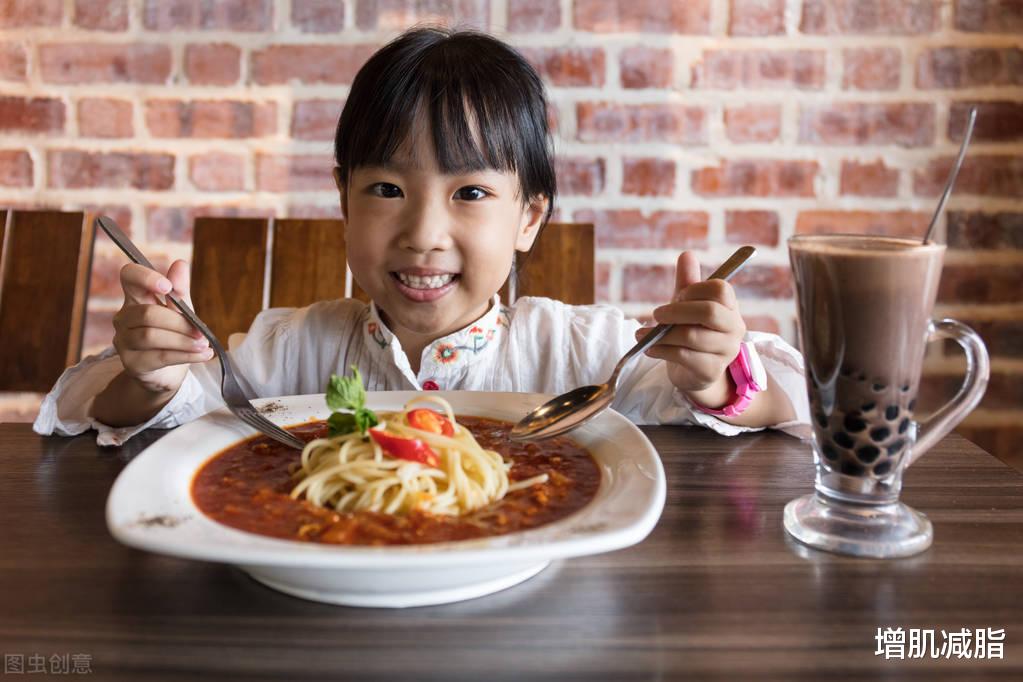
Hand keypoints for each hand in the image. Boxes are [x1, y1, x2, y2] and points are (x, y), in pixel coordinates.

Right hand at [111, 260, 211, 394]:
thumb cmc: (173, 335)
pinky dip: (186, 355)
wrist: (167, 372)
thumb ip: (180, 291)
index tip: (168, 286)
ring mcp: (123, 341)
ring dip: (183, 340)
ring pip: (151, 336)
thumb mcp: (181, 311)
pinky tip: (203, 354)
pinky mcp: (131, 363)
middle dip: (179, 322)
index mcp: (135, 298)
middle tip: (201, 331)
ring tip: (204, 345)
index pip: (129, 277)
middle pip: (148, 314)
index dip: (145, 277)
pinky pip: (159, 357)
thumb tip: (180, 264)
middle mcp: (123, 318)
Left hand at [634, 251, 745, 407]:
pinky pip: (684, 357)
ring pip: (692, 337)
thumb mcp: (687, 305)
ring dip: (662, 334)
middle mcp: (734, 328)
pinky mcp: (711, 371)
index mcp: (730, 307)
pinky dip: (662, 350)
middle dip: (677, 311)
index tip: (677, 296)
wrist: (695, 372)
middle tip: (656, 314)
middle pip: (709, 312)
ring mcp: (725, 351)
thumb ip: (687, 282)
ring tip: (642, 334)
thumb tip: (687, 254)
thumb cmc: (692, 332)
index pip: (720, 289)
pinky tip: (650, 348)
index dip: (694, 290)